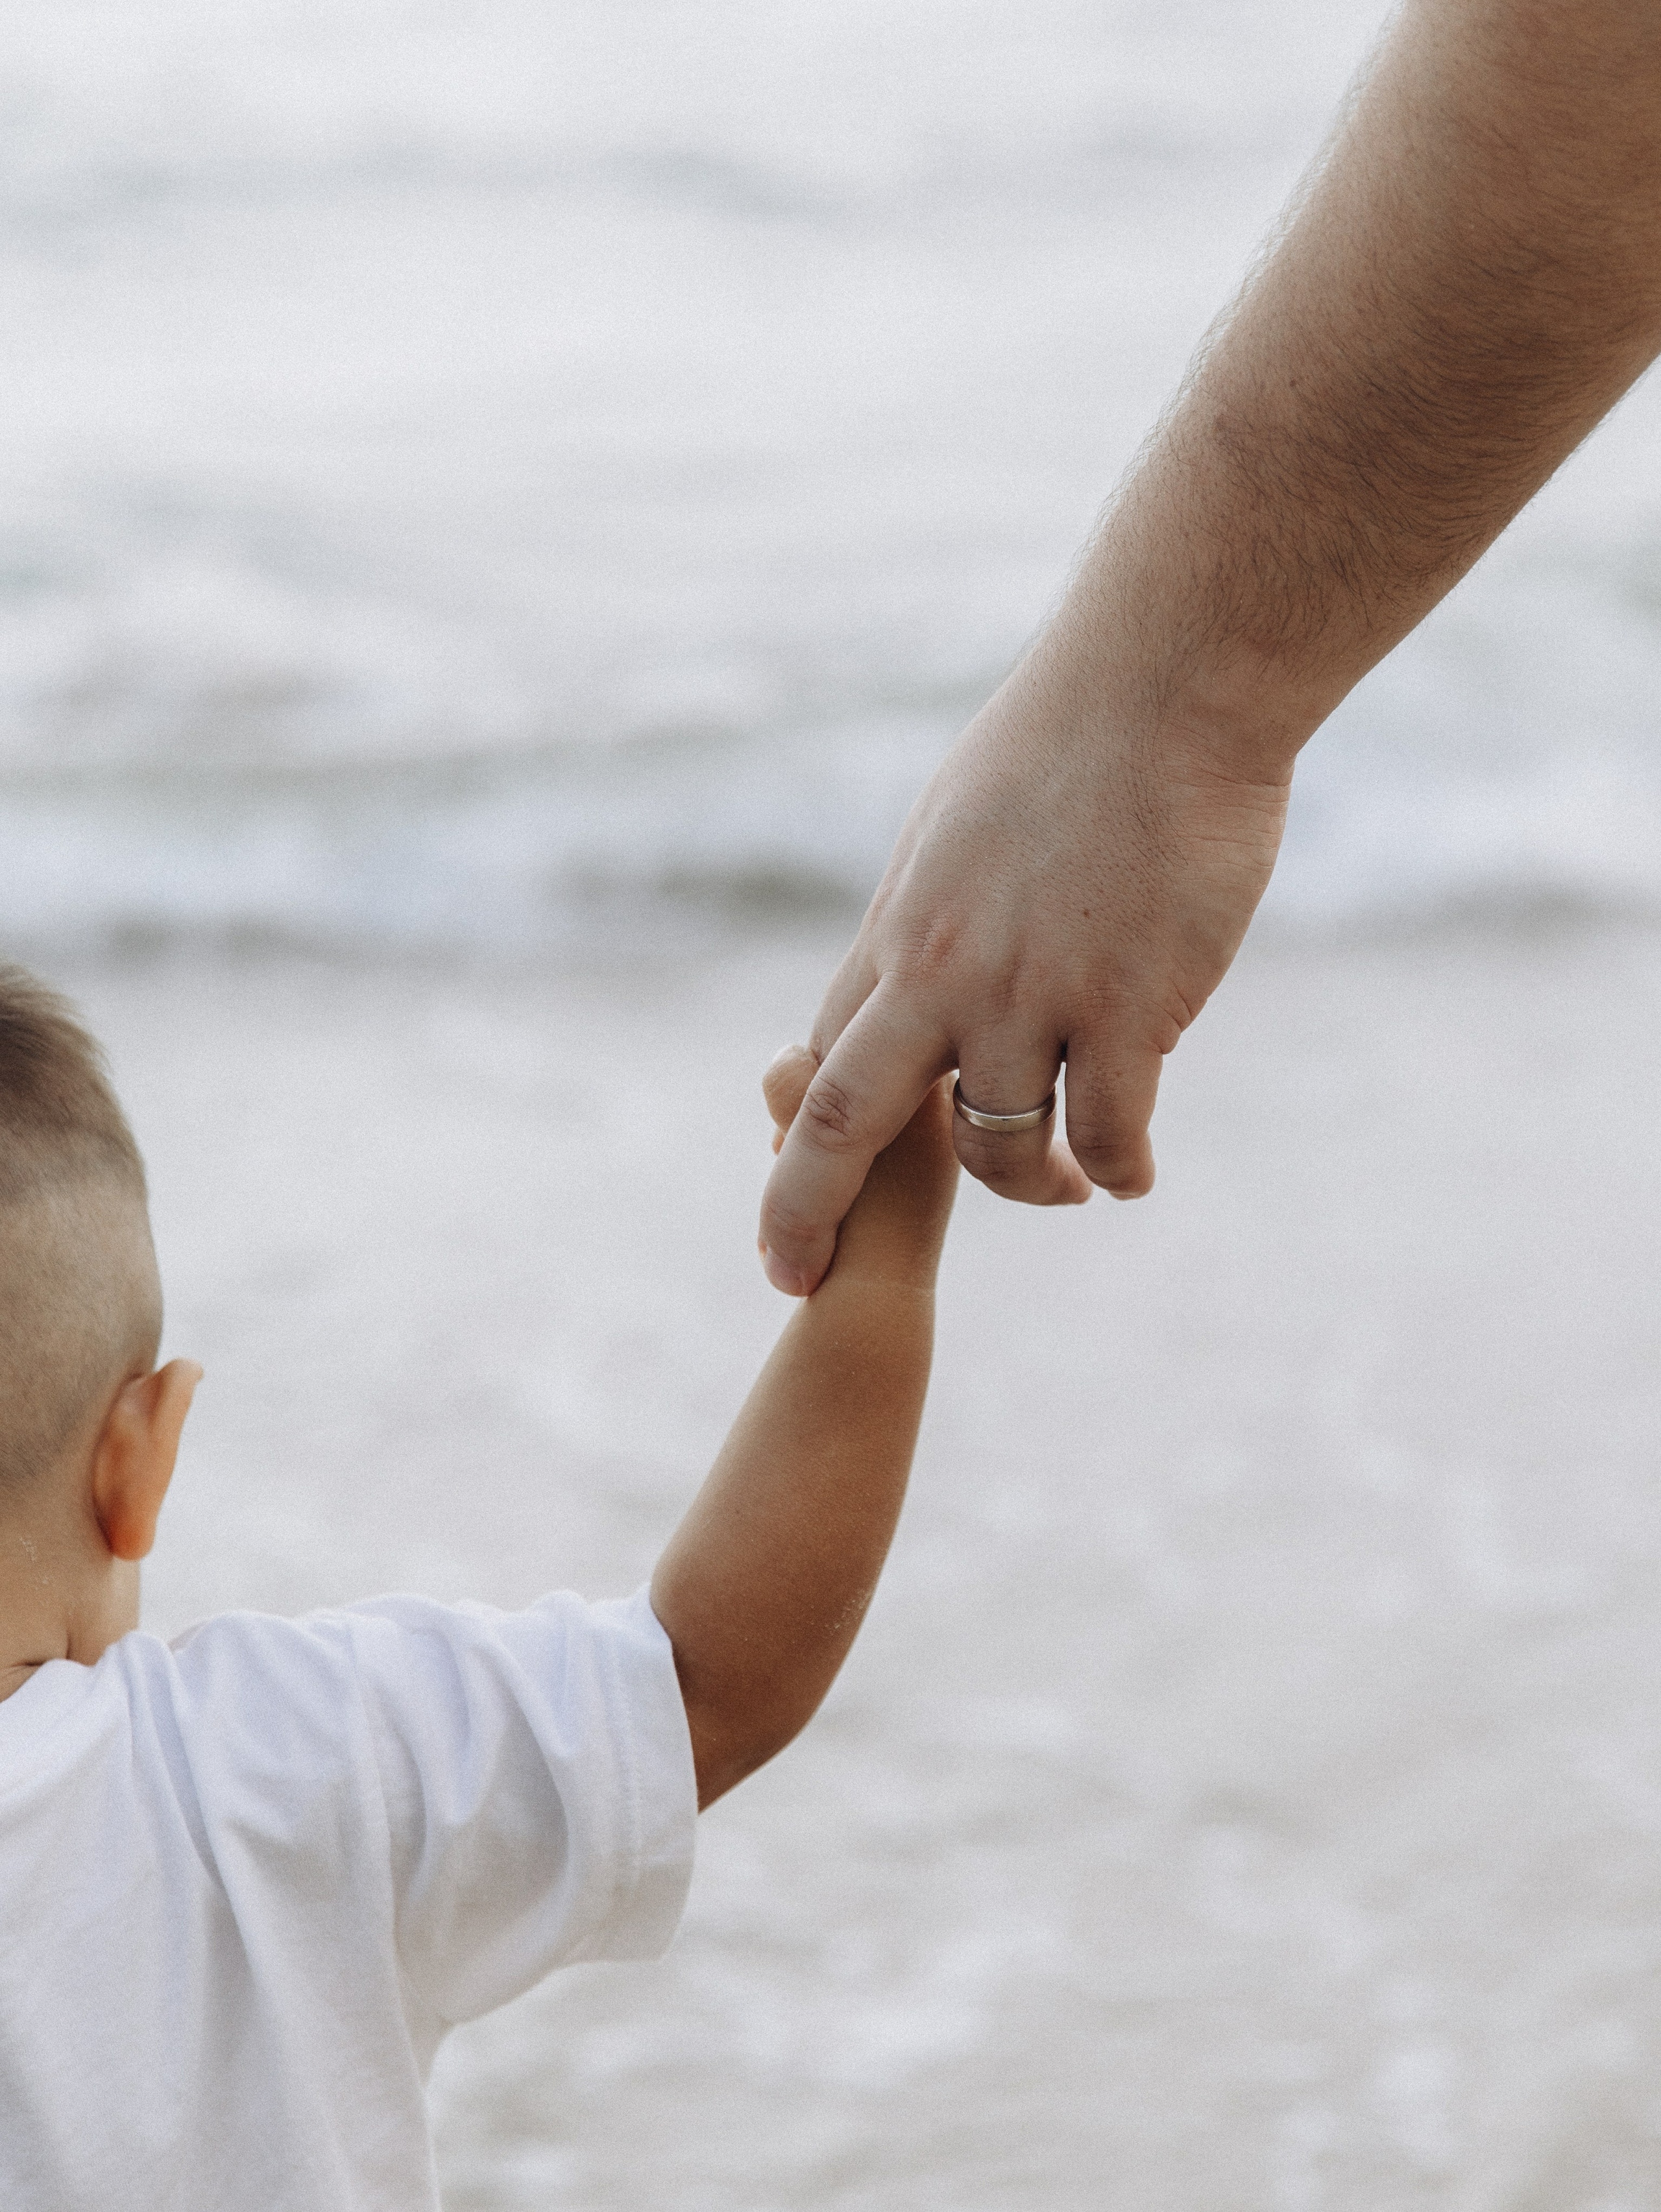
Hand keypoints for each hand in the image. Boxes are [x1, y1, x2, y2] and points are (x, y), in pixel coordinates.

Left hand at [757, 658, 1290, 1294]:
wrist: (1164, 686)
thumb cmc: (1065, 746)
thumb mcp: (951, 835)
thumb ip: (924, 926)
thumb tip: (911, 985)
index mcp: (897, 932)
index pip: (822, 1068)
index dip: (796, 1154)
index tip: (786, 1223)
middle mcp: (944, 975)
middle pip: (844, 1124)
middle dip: (804, 1214)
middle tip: (799, 1284)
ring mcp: (1031, 994)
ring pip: (999, 1149)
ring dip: (1031, 1189)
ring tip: (1069, 1191)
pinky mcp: (1129, 1006)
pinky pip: (1109, 1132)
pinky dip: (1117, 1170)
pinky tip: (1129, 1175)